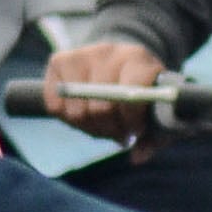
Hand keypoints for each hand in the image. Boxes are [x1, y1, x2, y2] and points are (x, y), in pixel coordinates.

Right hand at [41, 39, 165, 135]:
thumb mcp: (155, 112)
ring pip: (76, 110)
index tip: (136, 130)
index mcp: (138, 59)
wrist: (120, 64)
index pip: (132, 91)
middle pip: (101, 106)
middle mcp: (108, 52)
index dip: (132, 118)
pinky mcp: (58, 60)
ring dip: (89, 127)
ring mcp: (81, 54)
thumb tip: (137, 158)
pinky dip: (68, 120)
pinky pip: (55, 106)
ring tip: (103, 124)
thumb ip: (153, 138)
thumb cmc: (142, 94)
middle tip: (118, 131)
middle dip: (110, 127)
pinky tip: (84, 115)